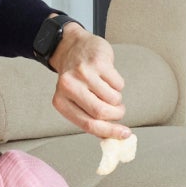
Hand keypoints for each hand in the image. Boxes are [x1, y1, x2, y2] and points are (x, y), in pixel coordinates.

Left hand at [48, 24, 130, 141]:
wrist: (73, 47)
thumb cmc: (77, 80)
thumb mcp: (75, 100)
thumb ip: (90, 119)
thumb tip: (112, 138)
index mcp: (60, 102)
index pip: (88, 124)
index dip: (109, 132)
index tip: (125, 135)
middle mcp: (68, 87)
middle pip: (101, 112)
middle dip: (116, 115)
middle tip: (120, 112)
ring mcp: (83, 73)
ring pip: (113, 98)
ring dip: (117, 100)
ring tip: (109, 92)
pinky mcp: (98, 62)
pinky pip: (118, 83)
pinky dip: (118, 85)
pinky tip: (108, 77)